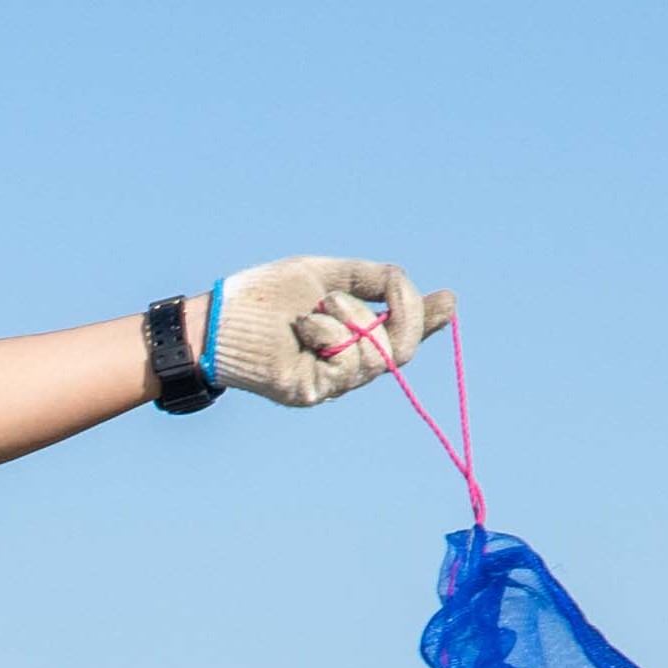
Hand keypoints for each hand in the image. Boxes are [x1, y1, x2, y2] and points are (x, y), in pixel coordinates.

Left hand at [207, 258, 453, 408]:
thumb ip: (367, 278)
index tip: (449, 300)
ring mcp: (332, 381)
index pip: (400, 331)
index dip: (427, 320)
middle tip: (401, 286)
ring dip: (352, 318)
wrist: (217, 320)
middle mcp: (346, 362)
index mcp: (351, 334)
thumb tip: (408, 281)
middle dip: (410, 314)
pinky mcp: (315, 392)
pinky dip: (330, 333)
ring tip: (315, 309)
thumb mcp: (323, 276)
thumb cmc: (262, 297)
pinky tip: (303, 327)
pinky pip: (348, 363)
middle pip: (402, 349)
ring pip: (378, 354)